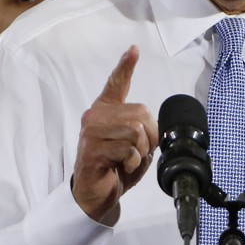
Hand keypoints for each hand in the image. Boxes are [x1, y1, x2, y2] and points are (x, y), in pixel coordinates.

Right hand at [71, 45, 158, 222]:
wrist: (97, 194)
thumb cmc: (115, 168)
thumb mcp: (135, 145)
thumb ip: (141, 128)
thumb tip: (153, 126)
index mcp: (106, 111)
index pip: (116, 83)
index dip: (126, 65)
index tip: (134, 50)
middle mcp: (95, 116)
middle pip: (140, 113)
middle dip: (150, 136)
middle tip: (140, 152)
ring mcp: (91, 132)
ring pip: (135, 131)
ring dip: (140, 151)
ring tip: (128, 160)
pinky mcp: (92, 149)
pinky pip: (127, 149)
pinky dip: (132, 162)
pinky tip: (121, 167)